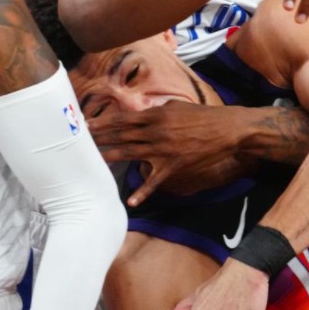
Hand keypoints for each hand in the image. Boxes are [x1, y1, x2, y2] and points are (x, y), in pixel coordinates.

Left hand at [88, 102, 253, 204]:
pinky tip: (130, 201)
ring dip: (111, 157)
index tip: (88, 125)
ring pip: (131, 154)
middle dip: (101, 138)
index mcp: (155, 116)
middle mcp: (156, 132)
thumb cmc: (202, 116)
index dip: (104, 122)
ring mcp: (163, 150)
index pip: (123, 119)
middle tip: (81, 141)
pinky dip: (142, 193)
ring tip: (94, 161)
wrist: (227, 130)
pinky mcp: (173, 166)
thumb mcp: (176, 107)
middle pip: (122, 135)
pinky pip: (154, 181)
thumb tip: (141, 113)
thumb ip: (156, 111)